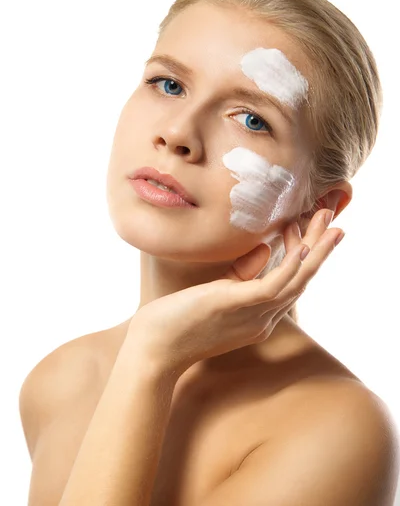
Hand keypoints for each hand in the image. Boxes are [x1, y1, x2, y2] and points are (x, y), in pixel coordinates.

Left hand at [125, 209, 343, 378]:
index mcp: (257, 317)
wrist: (153, 351)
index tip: (306, 231)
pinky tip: (302, 246)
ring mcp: (252, 314)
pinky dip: (290, 265)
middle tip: (337, 225)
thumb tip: (262, 250)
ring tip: (332, 227)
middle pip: (301, 281)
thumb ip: (241, 275)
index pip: (289, 284)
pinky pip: (273, 285)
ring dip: (316, 252)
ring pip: (295, 281)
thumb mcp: (216, 295)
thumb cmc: (178, 323)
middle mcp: (262, 318)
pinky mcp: (236, 305)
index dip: (304, 257)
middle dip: (320, 251)